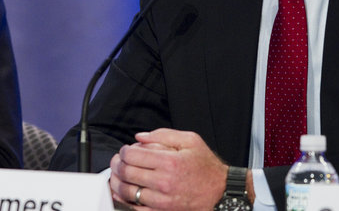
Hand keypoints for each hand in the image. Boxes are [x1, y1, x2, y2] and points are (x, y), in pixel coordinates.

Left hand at [109, 128, 227, 210]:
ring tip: (117, 175)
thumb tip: (139, 137)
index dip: (123, 151)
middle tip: (117, 161)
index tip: (125, 151)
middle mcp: (164, 182)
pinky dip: (124, 201)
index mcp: (169, 162)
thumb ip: (162, 135)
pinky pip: (135, 209)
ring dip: (117, 182)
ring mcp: (162, 200)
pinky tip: (122, 193)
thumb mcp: (190, 140)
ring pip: (127, 191)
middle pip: (126, 172)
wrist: (221, 193)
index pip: (132, 155)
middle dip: (117, 164)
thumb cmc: (206, 167)